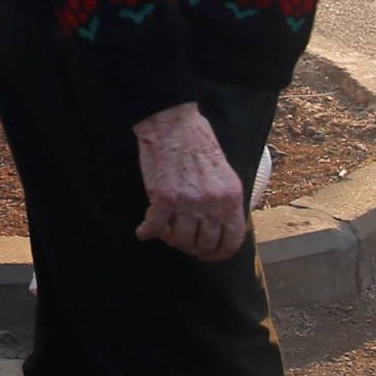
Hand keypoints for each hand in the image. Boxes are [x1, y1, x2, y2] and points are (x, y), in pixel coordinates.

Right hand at [133, 102, 248, 261]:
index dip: (220, 253)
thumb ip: (223, 198)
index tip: (209, 254)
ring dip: (171, 239)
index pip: (232, 240)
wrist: (172, 121)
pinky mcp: (163, 198)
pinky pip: (155, 228)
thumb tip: (220, 224)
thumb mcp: (223, 170)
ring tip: (166, 230)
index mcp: (231, 196)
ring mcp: (187, 202)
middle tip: (184, 240)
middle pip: (205, 244)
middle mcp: (212, 203)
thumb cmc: (197, 139)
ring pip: (180, 240)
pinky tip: (143, 231)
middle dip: (193, 247)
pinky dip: (147, 232)